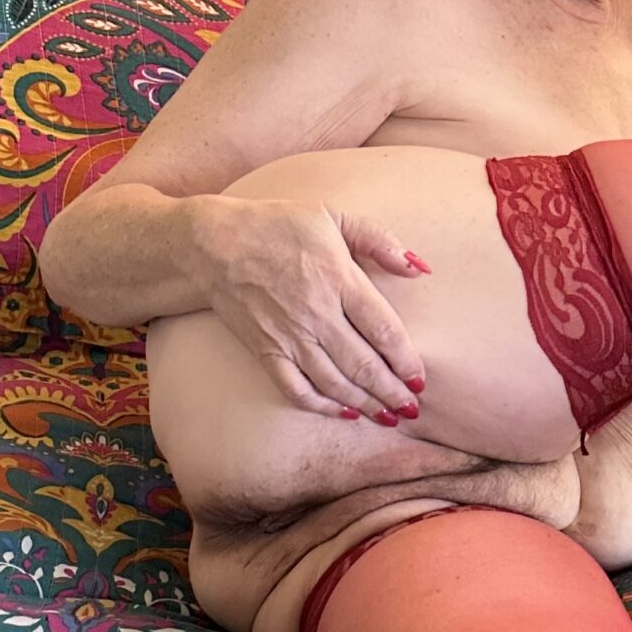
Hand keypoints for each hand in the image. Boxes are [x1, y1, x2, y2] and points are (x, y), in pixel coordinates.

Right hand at [195, 194, 428, 422]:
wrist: (213, 242)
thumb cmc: (276, 225)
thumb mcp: (331, 216)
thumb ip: (378, 240)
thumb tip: (418, 267)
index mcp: (338, 278)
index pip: (384, 330)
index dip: (406, 360)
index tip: (419, 378)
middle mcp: (316, 313)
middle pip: (364, 365)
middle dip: (392, 392)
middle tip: (411, 407)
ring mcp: (289, 335)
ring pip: (335, 383)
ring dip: (365, 404)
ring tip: (387, 416)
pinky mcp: (265, 349)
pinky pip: (296, 388)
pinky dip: (322, 406)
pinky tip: (343, 412)